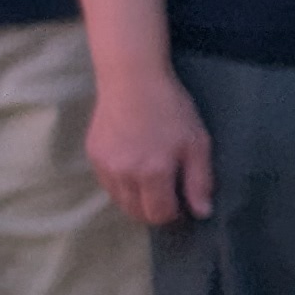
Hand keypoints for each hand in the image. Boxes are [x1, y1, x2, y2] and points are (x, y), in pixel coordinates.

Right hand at [88, 61, 211, 228]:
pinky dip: (122, 185)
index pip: (158, 214)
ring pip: (120, 200)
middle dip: (155, 210)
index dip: (174, 214)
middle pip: (136, 212)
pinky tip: (135, 168)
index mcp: (152, 172)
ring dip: (137, 199)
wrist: (132, 79)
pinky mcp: (93, 155)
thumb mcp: (197, 142)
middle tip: (170, 194)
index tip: (183, 202)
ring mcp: (104, 166)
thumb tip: (202, 212)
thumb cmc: (170, 108)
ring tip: (153, 180)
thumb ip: (199, 181)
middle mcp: (123, 174)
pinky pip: (108, 183)